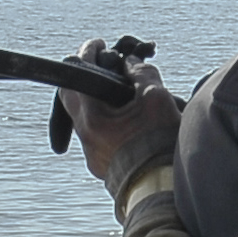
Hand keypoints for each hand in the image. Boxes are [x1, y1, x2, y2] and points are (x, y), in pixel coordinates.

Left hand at [58, 40, 174, 189]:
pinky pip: (99, 137)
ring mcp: (92, 155)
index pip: (77, 75)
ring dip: (101, 104)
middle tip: (106, 68)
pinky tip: (130, 121)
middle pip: (75, 98)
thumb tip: (131, 63)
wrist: (162, 191)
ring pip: (88, 119)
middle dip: (89, 79)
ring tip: (125, 96)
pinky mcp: (102, 167)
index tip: (98, 45)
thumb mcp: (155, 99)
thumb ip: (141, 74)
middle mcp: (85, 137)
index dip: (87, 55)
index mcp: (91, 119)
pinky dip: (110, 123)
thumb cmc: (159, 145)